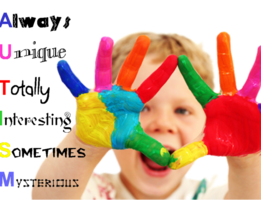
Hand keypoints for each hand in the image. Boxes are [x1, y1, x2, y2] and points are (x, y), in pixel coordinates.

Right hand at [56, 35, 177, 165]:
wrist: (95, 137)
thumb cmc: (116, 134)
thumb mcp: (133, 140)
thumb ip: (150, 147)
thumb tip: (169, 160)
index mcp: (132, 101)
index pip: (151, 87)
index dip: (162, 74)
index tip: (175, 59)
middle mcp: (118, 93)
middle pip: (129, 72)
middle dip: (137, 57)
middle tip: (145, 39)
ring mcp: (101, 94)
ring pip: (102, 72)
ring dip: (103, 57)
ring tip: (105, 40)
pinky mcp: (86, 99)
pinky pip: (75, 86)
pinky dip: (69, 77)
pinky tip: (61, 64)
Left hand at [169, 31, 260, 169]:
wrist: (244, 147)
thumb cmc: (224, 144)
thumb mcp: (206, 146)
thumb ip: (190, 151)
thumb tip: (171, 162)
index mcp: (213, 104)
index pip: (198, 87)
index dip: (190, 74)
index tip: (180, 58)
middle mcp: (229, 98)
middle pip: (226, 74)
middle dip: (225, 54)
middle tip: (222, 33)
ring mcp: (245, 101)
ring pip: (251, 79)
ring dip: (256, 64)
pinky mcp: (258, 108)